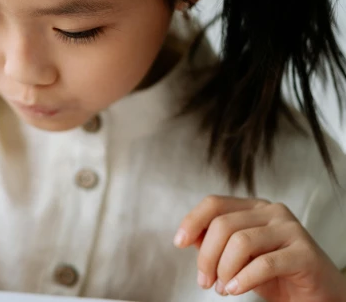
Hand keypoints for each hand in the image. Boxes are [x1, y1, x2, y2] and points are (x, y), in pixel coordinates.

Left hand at [174, 195, 345, 300]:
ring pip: (241, 242)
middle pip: (223, 225)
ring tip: (223, 289)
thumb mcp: (240, 257)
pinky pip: (264, 263)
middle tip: (205, 281)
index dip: (192, 221)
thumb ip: (216, 243)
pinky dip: (243, 279)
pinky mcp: (305, 254)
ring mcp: (291, 230)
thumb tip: (189, 237)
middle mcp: (273, 212)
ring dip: (224, 269)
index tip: (179, 242)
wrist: (318, 296)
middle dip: (206, 257)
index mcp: (254, 207)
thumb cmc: (276, 276)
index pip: (214, 203)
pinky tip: (235, 290)